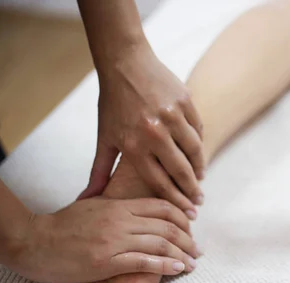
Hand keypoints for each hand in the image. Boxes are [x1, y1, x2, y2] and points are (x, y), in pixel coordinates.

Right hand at [8, 198, 199, 282]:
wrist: (32, 241)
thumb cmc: (61, 226)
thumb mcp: (94, 207)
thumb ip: (117, 208)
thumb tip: (136, 211)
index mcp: (118, 205)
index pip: (161, 206)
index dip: (182, 216)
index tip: (193, 226)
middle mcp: (120, 219)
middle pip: (167, 225)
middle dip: (188, 239)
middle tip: (198, 250)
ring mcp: (114, 240)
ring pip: (160, 243)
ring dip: (182, 254)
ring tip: (193, 263)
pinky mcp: (105, 261)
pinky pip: (144, 261)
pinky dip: (165, 265)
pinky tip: (178, 268)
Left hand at [79, 44, 204, 214]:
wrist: (124, 63)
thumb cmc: (112, 103)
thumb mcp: (105, 138)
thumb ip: (100, 171)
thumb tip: (87, 198)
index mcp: (134, 146)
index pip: (160, 182)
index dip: (176, 200)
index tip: (188, 213)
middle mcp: (154, 133)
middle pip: (181, 170)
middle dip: (192, 190)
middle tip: (199, 202)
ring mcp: (171, 116)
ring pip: (194, 150)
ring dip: (200, 167)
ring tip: (201, 178)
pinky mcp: (184, 102)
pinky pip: (197, 128)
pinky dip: (198, 141)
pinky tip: (197, 151)